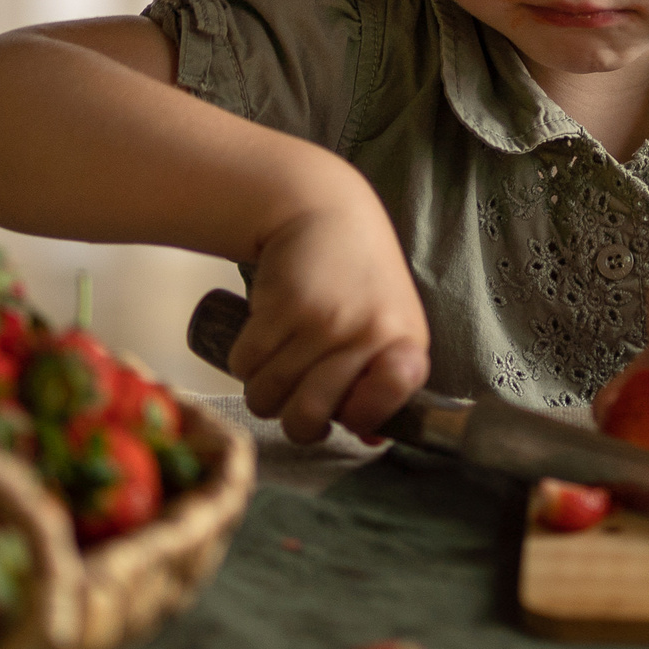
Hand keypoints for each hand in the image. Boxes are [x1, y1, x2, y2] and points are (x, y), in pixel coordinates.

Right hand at [225, 186, 430, 445]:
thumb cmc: (358, 277)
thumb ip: (384, 381)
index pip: (382, 412)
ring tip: (278, 361)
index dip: (358, 418)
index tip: (347, 406)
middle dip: (292, 419)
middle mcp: (366, 336)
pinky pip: (244, 366)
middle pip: (307, 418)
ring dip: (262, 389)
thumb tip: (371, 440)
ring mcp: (323, 321)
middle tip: (293, 397)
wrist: (322, 208)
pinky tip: (262, 337)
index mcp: (404, 346)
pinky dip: (243, 362)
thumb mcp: (388, 323)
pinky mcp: (281, 306)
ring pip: (267, 396)